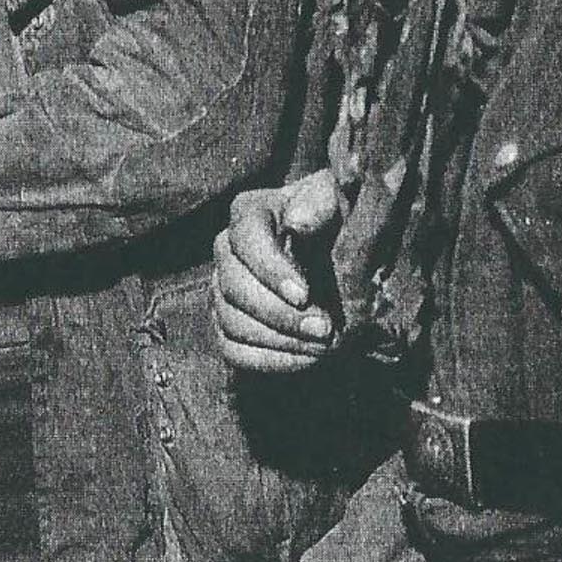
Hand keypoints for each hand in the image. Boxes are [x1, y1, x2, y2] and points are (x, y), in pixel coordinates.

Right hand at [213, 168, 343, 372]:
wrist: (338, 255)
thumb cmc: (338, 222)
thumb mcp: (338, 201)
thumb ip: (320, 202)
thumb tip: (298, 222)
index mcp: (249, 212)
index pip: (245, 238)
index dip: (270, 269)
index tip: (305, 295)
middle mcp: (226, 250)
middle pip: (233, 287)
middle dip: (279, 314)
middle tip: (325, 329)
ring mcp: (222, 290)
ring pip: (231, 322)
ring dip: (278, 341)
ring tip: (322, 346)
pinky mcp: (228, 324)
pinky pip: (234, 350)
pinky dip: (269, 360)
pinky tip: (307, 358)